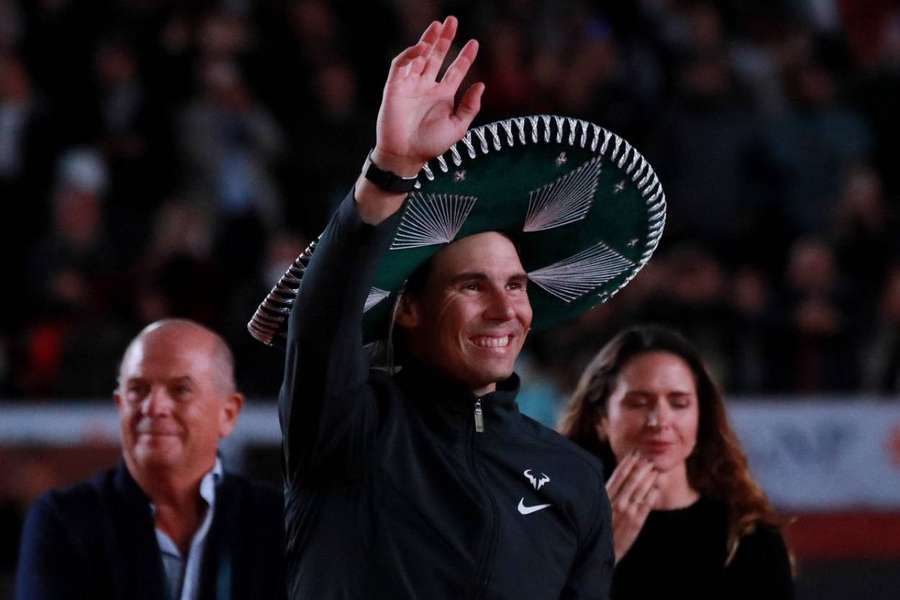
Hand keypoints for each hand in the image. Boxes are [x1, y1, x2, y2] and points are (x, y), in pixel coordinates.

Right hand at [373, 16, 483, 175]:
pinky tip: (422, 47)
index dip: (464, 57)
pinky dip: (410, 55)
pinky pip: (401, 65)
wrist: (406, 156)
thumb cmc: (430, 146)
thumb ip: (470, 107)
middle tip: (452, 21)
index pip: (455, 71)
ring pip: (419, 57)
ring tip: (438, 25)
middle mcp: (426, 87)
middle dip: (444, 39)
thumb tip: (481, 85)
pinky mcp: (394, 87)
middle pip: (436, 57)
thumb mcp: (457, 127)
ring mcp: (410, 85)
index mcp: (442, 96)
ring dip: (428, 40)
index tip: (474, 43)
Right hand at [605, 451, 658, 562]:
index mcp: (605, 496)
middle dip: (641, 466)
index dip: (628, 463)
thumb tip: (613, 478)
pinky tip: (656, 487)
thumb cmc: (597, 528)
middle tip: (648, 457)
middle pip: (632, 479)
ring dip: (649, 477)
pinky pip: (647, 505)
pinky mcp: (636, 523)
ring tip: (655, 468)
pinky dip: (652, 495)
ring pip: (641, 490)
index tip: (635, 453)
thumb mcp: (596, 507)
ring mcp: (628, 512)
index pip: (619, 475)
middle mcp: (616, 502)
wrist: (600, 552)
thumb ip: (605, 493)